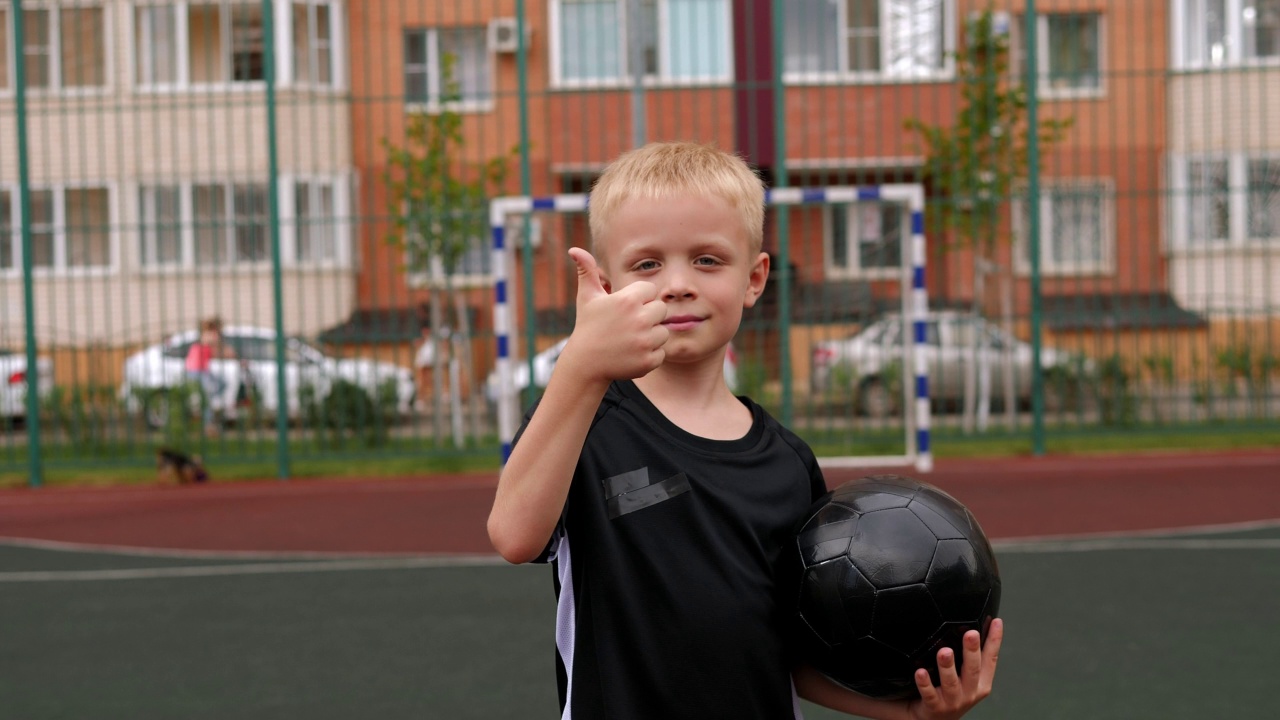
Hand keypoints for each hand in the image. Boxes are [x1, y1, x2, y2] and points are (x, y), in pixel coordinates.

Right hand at [563, 248, 667, 383]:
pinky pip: (661, 353)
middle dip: (648, 316)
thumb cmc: (588, 326)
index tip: (624, 309)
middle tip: (628, 326)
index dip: (639, 299)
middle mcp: (639, 319)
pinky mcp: (648, 361)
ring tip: (630, 340)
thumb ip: (587, 270)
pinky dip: (649, 355)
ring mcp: (645, 341)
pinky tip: (632, 354)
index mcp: (628, 300)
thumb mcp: (587, 297)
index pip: (651, 290)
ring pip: (663, 332)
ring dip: (650, 336)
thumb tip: (574, 249)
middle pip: (661, 309)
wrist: (585, 364)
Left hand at [908, 619, 1002, 719]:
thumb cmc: (951, 693)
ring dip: (948, 666)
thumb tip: (976, 625)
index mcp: (981, 683)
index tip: (996, 622)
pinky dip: (925, 683)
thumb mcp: (967, 676)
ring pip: (951, 683)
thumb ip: (972, 657)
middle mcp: (970, 692)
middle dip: (972, 651)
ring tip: (945, 652)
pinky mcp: (935, 707)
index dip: (995, 641)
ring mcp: (953, 701)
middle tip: (971, 634)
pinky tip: (920, 672)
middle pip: (972, 670)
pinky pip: (929, 695)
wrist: (933, 719)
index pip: (990, 659)